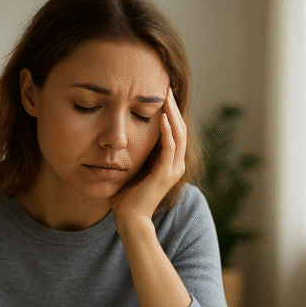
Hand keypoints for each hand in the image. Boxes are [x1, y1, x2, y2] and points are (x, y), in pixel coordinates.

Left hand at [111, 86, 186, 226]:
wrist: (130, 219)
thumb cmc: (127, 197)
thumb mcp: (133, 169)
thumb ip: (136, 155)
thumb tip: (124, 139)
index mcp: (169, 164)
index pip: (175, 132)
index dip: (171, 113)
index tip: (164, 95)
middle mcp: (175, 165)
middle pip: (181, 129)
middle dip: (174, 107)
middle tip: (168, 88)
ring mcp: (172, 169)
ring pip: (179, 135)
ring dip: (173, 114)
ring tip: (167, 96)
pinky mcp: (165, 174)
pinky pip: (169, 147)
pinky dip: (167, 131)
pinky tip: (162, 117)